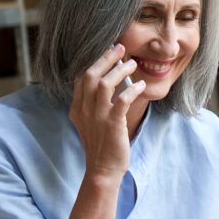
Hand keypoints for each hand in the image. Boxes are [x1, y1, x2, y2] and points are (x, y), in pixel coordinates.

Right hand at [69, 43, 146, 182]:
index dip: (95, 62)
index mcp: (77, 108)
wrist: (103, 170)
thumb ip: (94, 105)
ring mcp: (98, 117)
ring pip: (105, 84)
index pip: (82, 78)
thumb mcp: (92, 123)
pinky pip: (122, 100)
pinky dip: (132, 90)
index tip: (108, 51)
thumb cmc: (102, 146)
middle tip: (120, 48)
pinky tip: (141, 85)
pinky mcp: (112, 124)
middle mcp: (84, 110)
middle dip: (106, 59)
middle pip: (91, 75)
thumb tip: (109, 85)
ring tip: (133, 63)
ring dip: (120, 71)